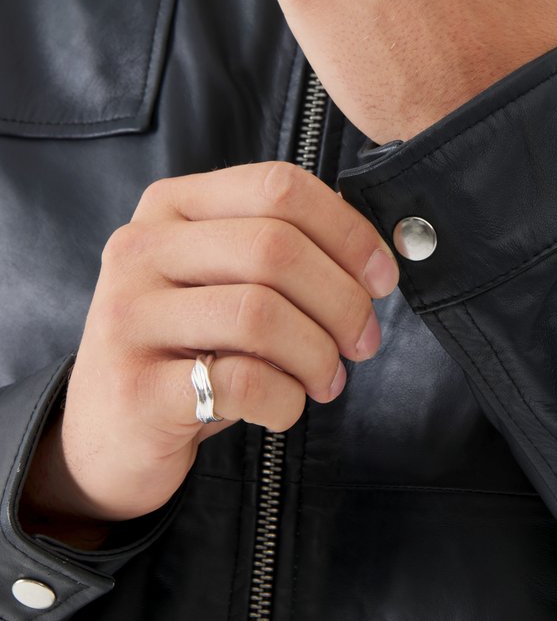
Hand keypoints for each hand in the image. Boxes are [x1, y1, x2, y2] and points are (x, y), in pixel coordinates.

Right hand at [19, 163, 397, 537]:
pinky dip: (286, 400)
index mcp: (172, 205)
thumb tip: (379, 253)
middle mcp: (141, 248)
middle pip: (275, 248)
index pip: (277, 186)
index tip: (383, 276)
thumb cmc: (190, 348)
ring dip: (318, 354)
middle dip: (342, 299)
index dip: (347, 230)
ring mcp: (129, 317)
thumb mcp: (226, 280)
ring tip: (326, 379)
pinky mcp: (135, 388)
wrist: (108, 434)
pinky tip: (285, 408)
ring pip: (261, 315)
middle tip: (362, 341)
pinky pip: (241, 381)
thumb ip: (285, 249)